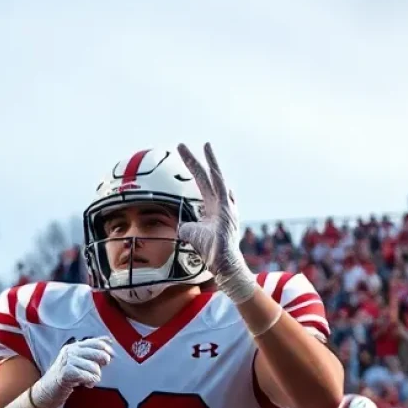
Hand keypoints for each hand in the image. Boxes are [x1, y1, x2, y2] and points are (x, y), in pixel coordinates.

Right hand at [30, 337, 113, 407]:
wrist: (45, 392)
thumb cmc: (63, 378)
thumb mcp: (76, 361)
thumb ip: (91, 352)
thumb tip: (109, 341)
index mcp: (73, 346)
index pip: (95, 342)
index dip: (106, 349)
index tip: (112, 357)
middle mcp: (70, 351)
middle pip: (97, 353)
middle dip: (103, 363)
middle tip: (97, 371)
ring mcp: (67, 361)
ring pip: (93, 366)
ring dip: (95, 376)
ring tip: (89, 381)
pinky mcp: (66, 373)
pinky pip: (87, 375)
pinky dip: (90, 381)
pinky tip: (86, 384)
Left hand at [175, 143, 255, 303]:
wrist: (221, 262)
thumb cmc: (209, 250)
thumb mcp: (191, 234)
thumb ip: (185, 225)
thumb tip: (180, 225)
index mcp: (213, 205)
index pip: (201, 182)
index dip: (192, 168)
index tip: (182, 155)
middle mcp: (220, 202)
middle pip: (207, 176)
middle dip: (195, 160)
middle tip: (181, 145)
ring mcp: (226, 204)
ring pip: (217, 178)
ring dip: (211, 161)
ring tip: (205, 145)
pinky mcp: (228, 211)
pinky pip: (223, 191)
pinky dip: (217, 178)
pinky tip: (212, 166)